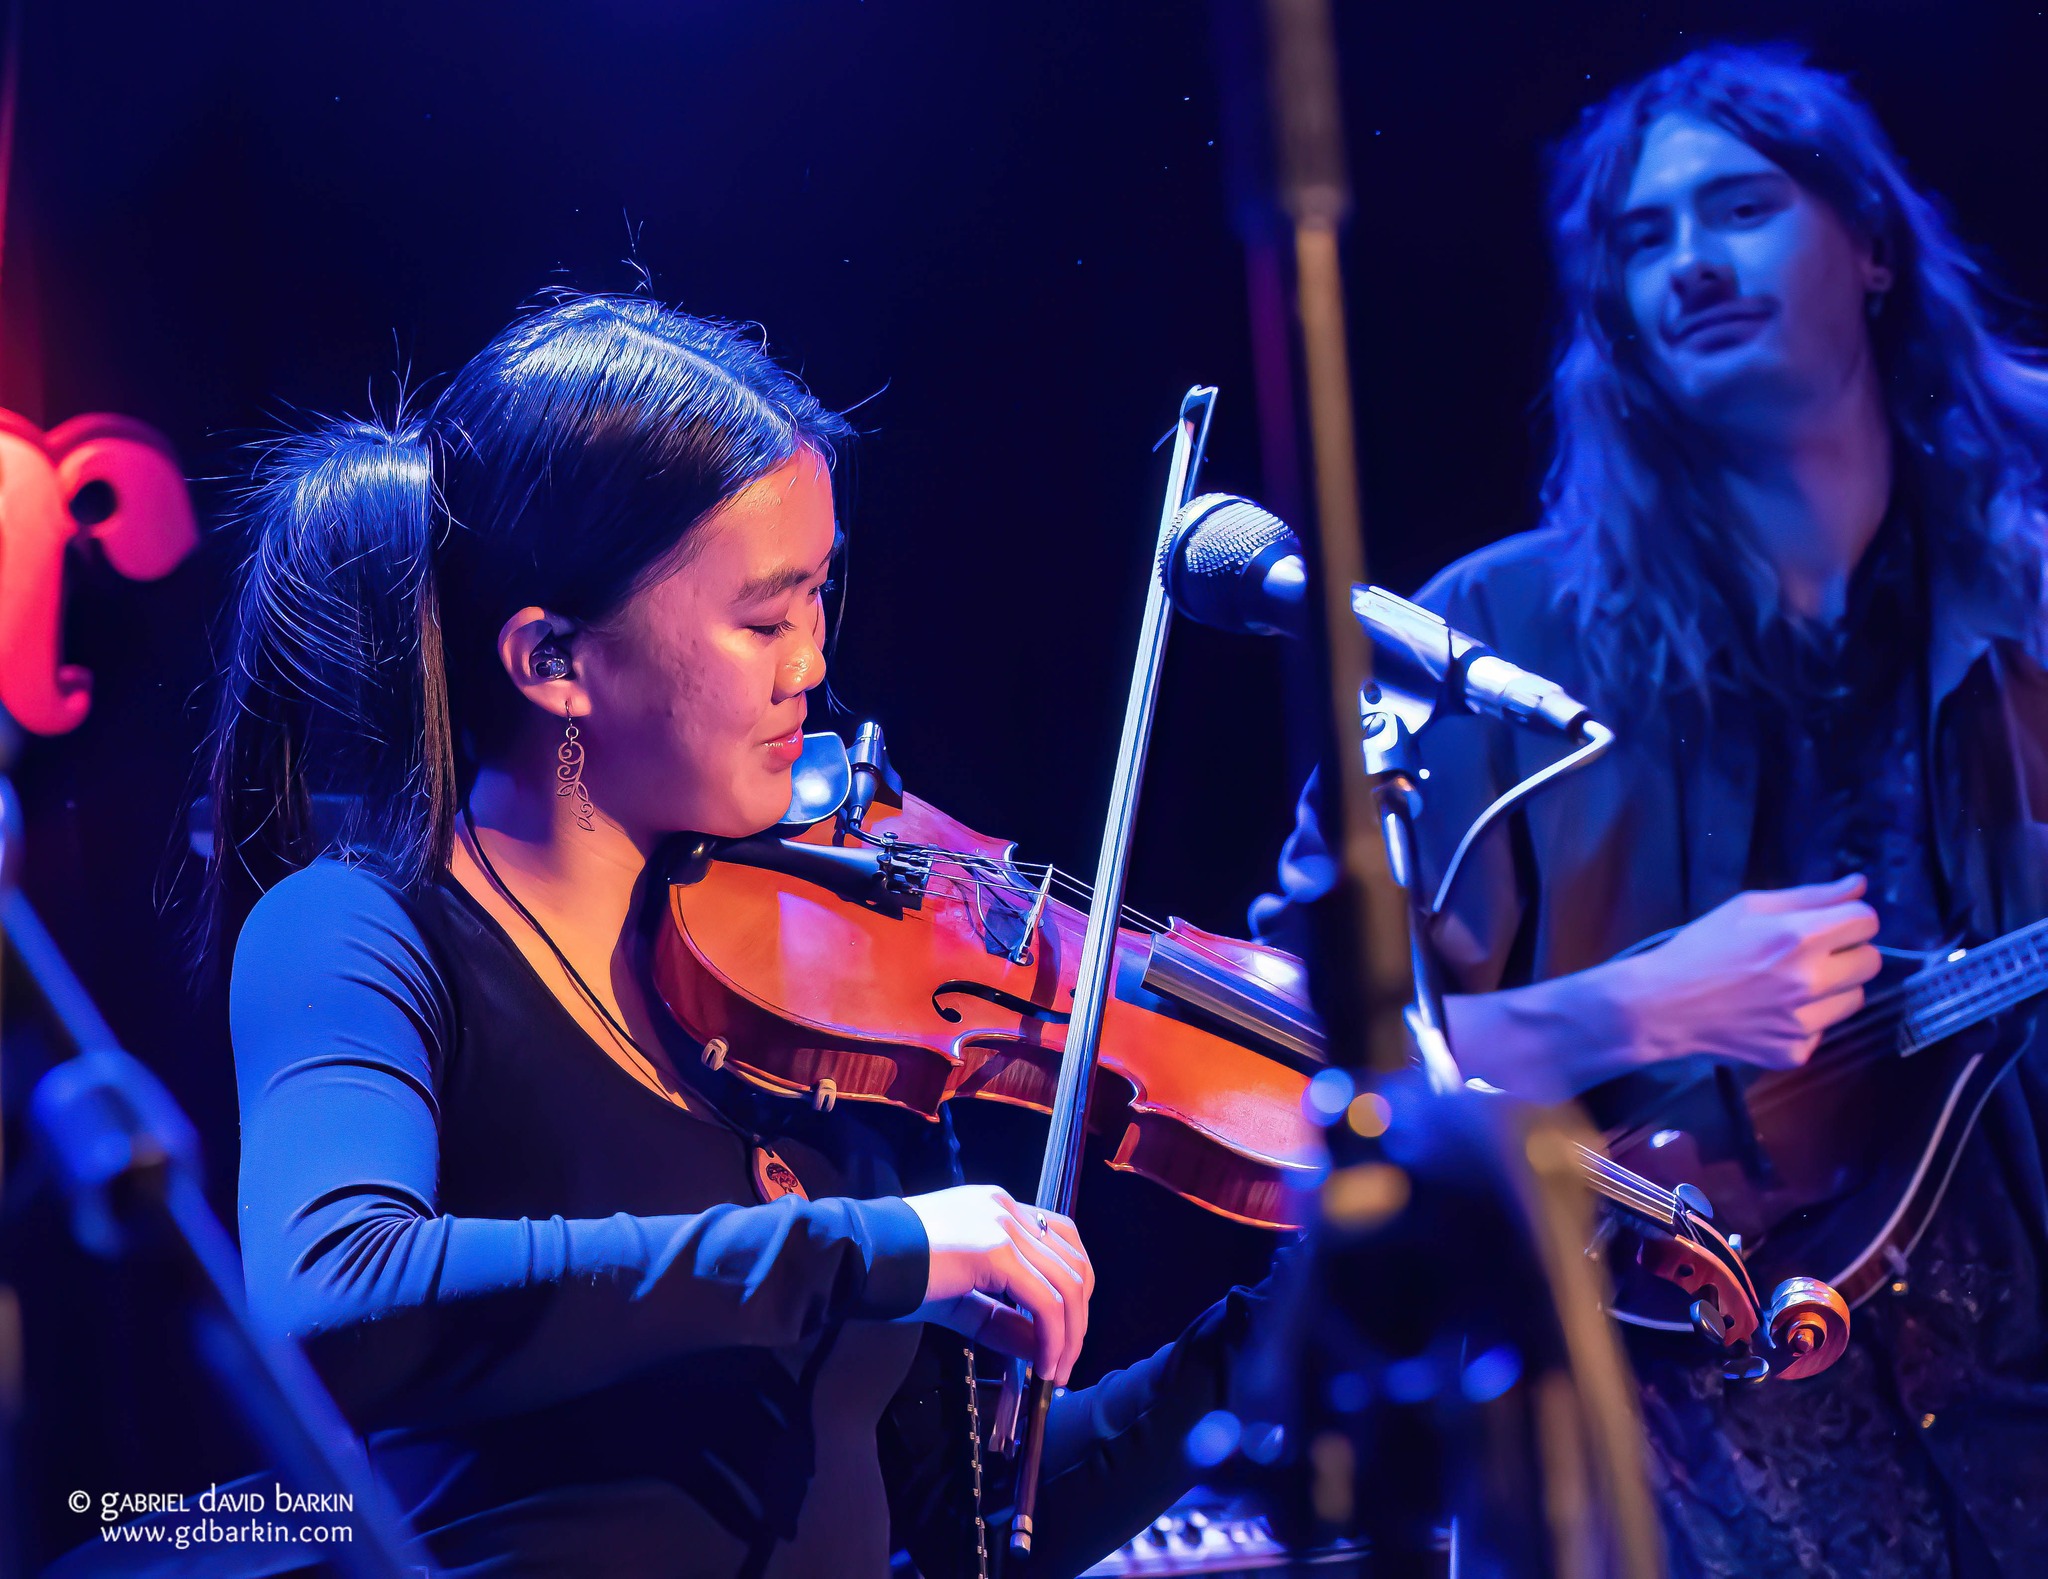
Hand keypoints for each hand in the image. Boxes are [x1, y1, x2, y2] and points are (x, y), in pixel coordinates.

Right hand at [901, 1185, 1094, 1384]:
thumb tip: (1041, 1348)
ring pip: (1067, 1282)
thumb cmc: (893, 1275)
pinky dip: (1054, 1336)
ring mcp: (1003, 1225)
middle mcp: (1005, 1208)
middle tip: (1064, 1362)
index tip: (1063, 1332)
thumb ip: (1001, 1318)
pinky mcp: (996, 1251)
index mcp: (996, 1208)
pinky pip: (1045, 1300)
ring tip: (1056, 1370)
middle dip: (1078, 1318)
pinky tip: (1043, 1363)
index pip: (1060, 1240)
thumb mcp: (958, 1298)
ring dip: (1070, 1333)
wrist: (856, 1257)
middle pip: (1073, 1261)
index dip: (1072, 1290)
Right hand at [1615, 874, 1882, 1070]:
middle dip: (1848, 953)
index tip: (1828, 926)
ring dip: (1833, 989)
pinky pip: (1823, 1030)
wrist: (1661, 1005)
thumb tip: (1860, 885)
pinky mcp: (1796, 1052)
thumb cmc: (1701, 947)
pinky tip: (1772, 1013)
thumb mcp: (1747, 907)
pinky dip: (1805, 1021)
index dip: (1850, 919)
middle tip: (1811, 956)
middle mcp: (1810, 981)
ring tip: (1791, 986)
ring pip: (1855, 999)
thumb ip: (1810, 896)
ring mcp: (1805, 1022)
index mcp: (1800, 937)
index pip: (1867, 922)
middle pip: (1872, 962)